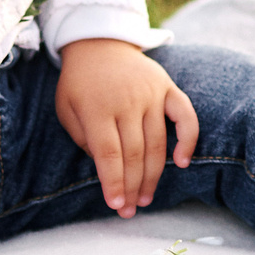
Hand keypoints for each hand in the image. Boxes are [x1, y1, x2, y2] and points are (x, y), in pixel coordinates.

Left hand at [54, 39, 198, 217]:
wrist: (99, 43)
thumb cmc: (79, 83)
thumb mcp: (66, 109)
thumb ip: (83, 139)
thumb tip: (106, 168)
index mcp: (97, 108)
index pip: (109, 154)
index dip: (114, 183)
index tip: (116, 205)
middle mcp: (127, 101)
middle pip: (135, 153)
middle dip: (133, 186)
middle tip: (130, 211)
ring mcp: (151, 93)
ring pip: (158, 142)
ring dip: (154, 175)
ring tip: (146, 198)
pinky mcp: (168, 87)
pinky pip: (185, 116)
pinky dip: (188, 139)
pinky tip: (182, 162)